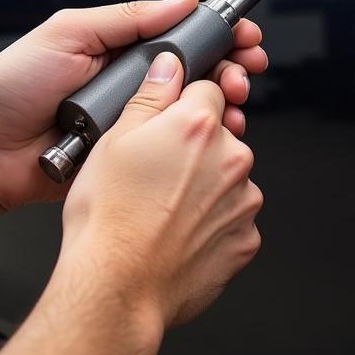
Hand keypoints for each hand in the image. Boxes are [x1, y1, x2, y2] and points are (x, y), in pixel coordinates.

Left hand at [0, 0, 267, 210]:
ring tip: (231, 101)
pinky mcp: (130, 158)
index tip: (243, 36)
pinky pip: (170, 151)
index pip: (183, 37)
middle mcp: (133, 85)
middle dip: (230, 69)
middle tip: (244, 70)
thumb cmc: (14, 85)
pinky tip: (211, 138)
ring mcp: (133, 122)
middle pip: (198, 75)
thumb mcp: (70, 32)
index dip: (218, 35)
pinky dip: (196, 145)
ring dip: (220, 106)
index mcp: (121, 50)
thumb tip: (179, 0)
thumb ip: (127, 18)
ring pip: (191, 115)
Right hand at [57, 52, 262, 329]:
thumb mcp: (114, 139)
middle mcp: (231, 158)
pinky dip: (211, 224)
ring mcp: (243, 202)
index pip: (208, 90)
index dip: (183, 104)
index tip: (169, 123)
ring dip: (205, 187)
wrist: (115, 288)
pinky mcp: (246, 240)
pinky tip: (178, 234)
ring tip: (163, 209)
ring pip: (226, 179)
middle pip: (220, 137)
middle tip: (156, 174)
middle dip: (194, 149)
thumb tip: (169, 66)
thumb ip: (151, 95)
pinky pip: (232, 219)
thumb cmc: (107, 219)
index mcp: (198, 125)